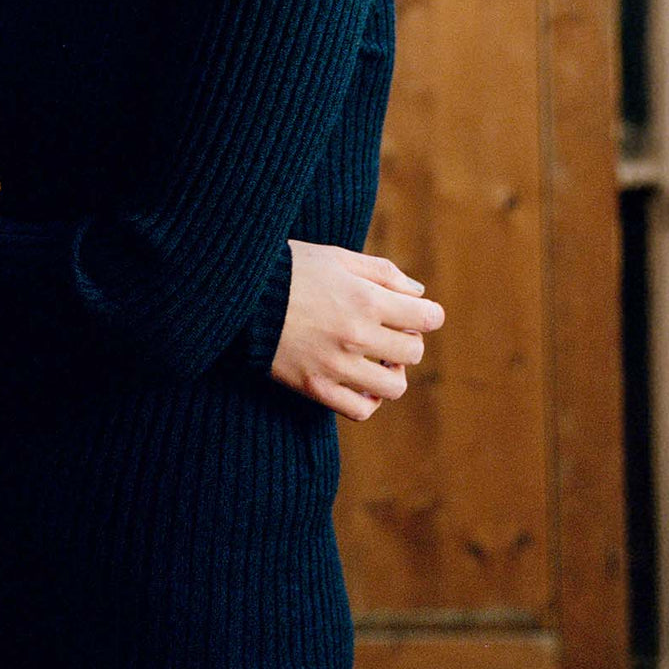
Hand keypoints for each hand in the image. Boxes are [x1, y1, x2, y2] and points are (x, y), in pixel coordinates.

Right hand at [269, 240, 444, 422]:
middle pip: (413, 352)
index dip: (427, 314)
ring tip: (377, 360)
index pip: (428, 317)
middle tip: (389, 332)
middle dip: (408, 340)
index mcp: (366, 299)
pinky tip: (359, 382)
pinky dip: (368, 400)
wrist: (240, 295)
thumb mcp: (338, 258)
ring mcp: (337, 365)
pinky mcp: (315, 386)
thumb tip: (418, 293)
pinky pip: (361, 410)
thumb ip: (383, 273)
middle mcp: (357, 335)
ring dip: (393, 373)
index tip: (414, 312)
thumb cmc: (292, 270)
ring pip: (394, 387)